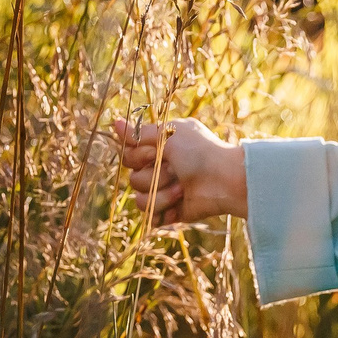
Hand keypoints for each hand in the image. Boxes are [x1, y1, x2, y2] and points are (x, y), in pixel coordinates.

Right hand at [113, 116, 247, 227]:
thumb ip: (138, 133)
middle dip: (154, 174)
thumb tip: (114, 122)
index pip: (128, 155)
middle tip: (175, 168)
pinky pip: (149, 215)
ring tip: (182, 187)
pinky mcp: (168, 211)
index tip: (156, 151)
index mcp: (157, 148)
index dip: (138, 156)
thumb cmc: (200, 151)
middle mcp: (158, 169)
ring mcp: (163, 191)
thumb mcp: (168, 134)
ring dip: (162, 192)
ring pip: (139, 197)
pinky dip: (165, 208)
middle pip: (132, 178)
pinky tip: (181, 201)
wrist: (224, 179)